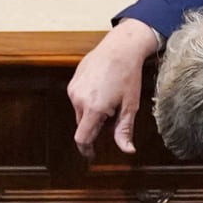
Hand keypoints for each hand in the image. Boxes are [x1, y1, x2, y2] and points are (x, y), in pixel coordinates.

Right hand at [68, 20, 162, 157]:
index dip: (86, 150)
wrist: (119, 48)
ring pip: (80, 112)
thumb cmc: (127, 76)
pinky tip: (102, 89)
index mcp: (93, 109)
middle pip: (83, 125)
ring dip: (92, 112)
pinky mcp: (73, 82)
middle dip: (95, 126)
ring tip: (110, 98)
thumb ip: (124, 130)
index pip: (82, 138)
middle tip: (113, 115)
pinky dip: (88, 101)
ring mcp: (74, 90)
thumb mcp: (130, 106)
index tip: (91, 155)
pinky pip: (78, 99)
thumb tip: (127, 151)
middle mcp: (79, 100)